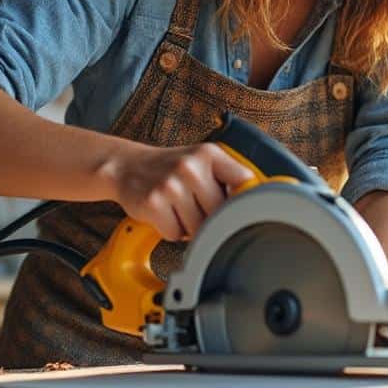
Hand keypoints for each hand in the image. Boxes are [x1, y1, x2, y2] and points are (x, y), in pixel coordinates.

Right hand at [102, 142, 254, 241]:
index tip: (244, 210)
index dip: (245, 201)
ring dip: (189, 226)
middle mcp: (190, 166)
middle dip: (210, 217)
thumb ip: (229, 178)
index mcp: (209, 154)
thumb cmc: (171, 168)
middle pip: (221, 213)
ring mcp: (170, 184)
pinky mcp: (153, 203)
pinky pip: (175, 233)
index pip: (244, 182)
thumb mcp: (203, 162)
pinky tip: (164, 213)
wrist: (127, 166)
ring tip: (178, 208)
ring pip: (197, 227)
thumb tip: (259, 203)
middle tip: (196, 206)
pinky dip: (171, 230)